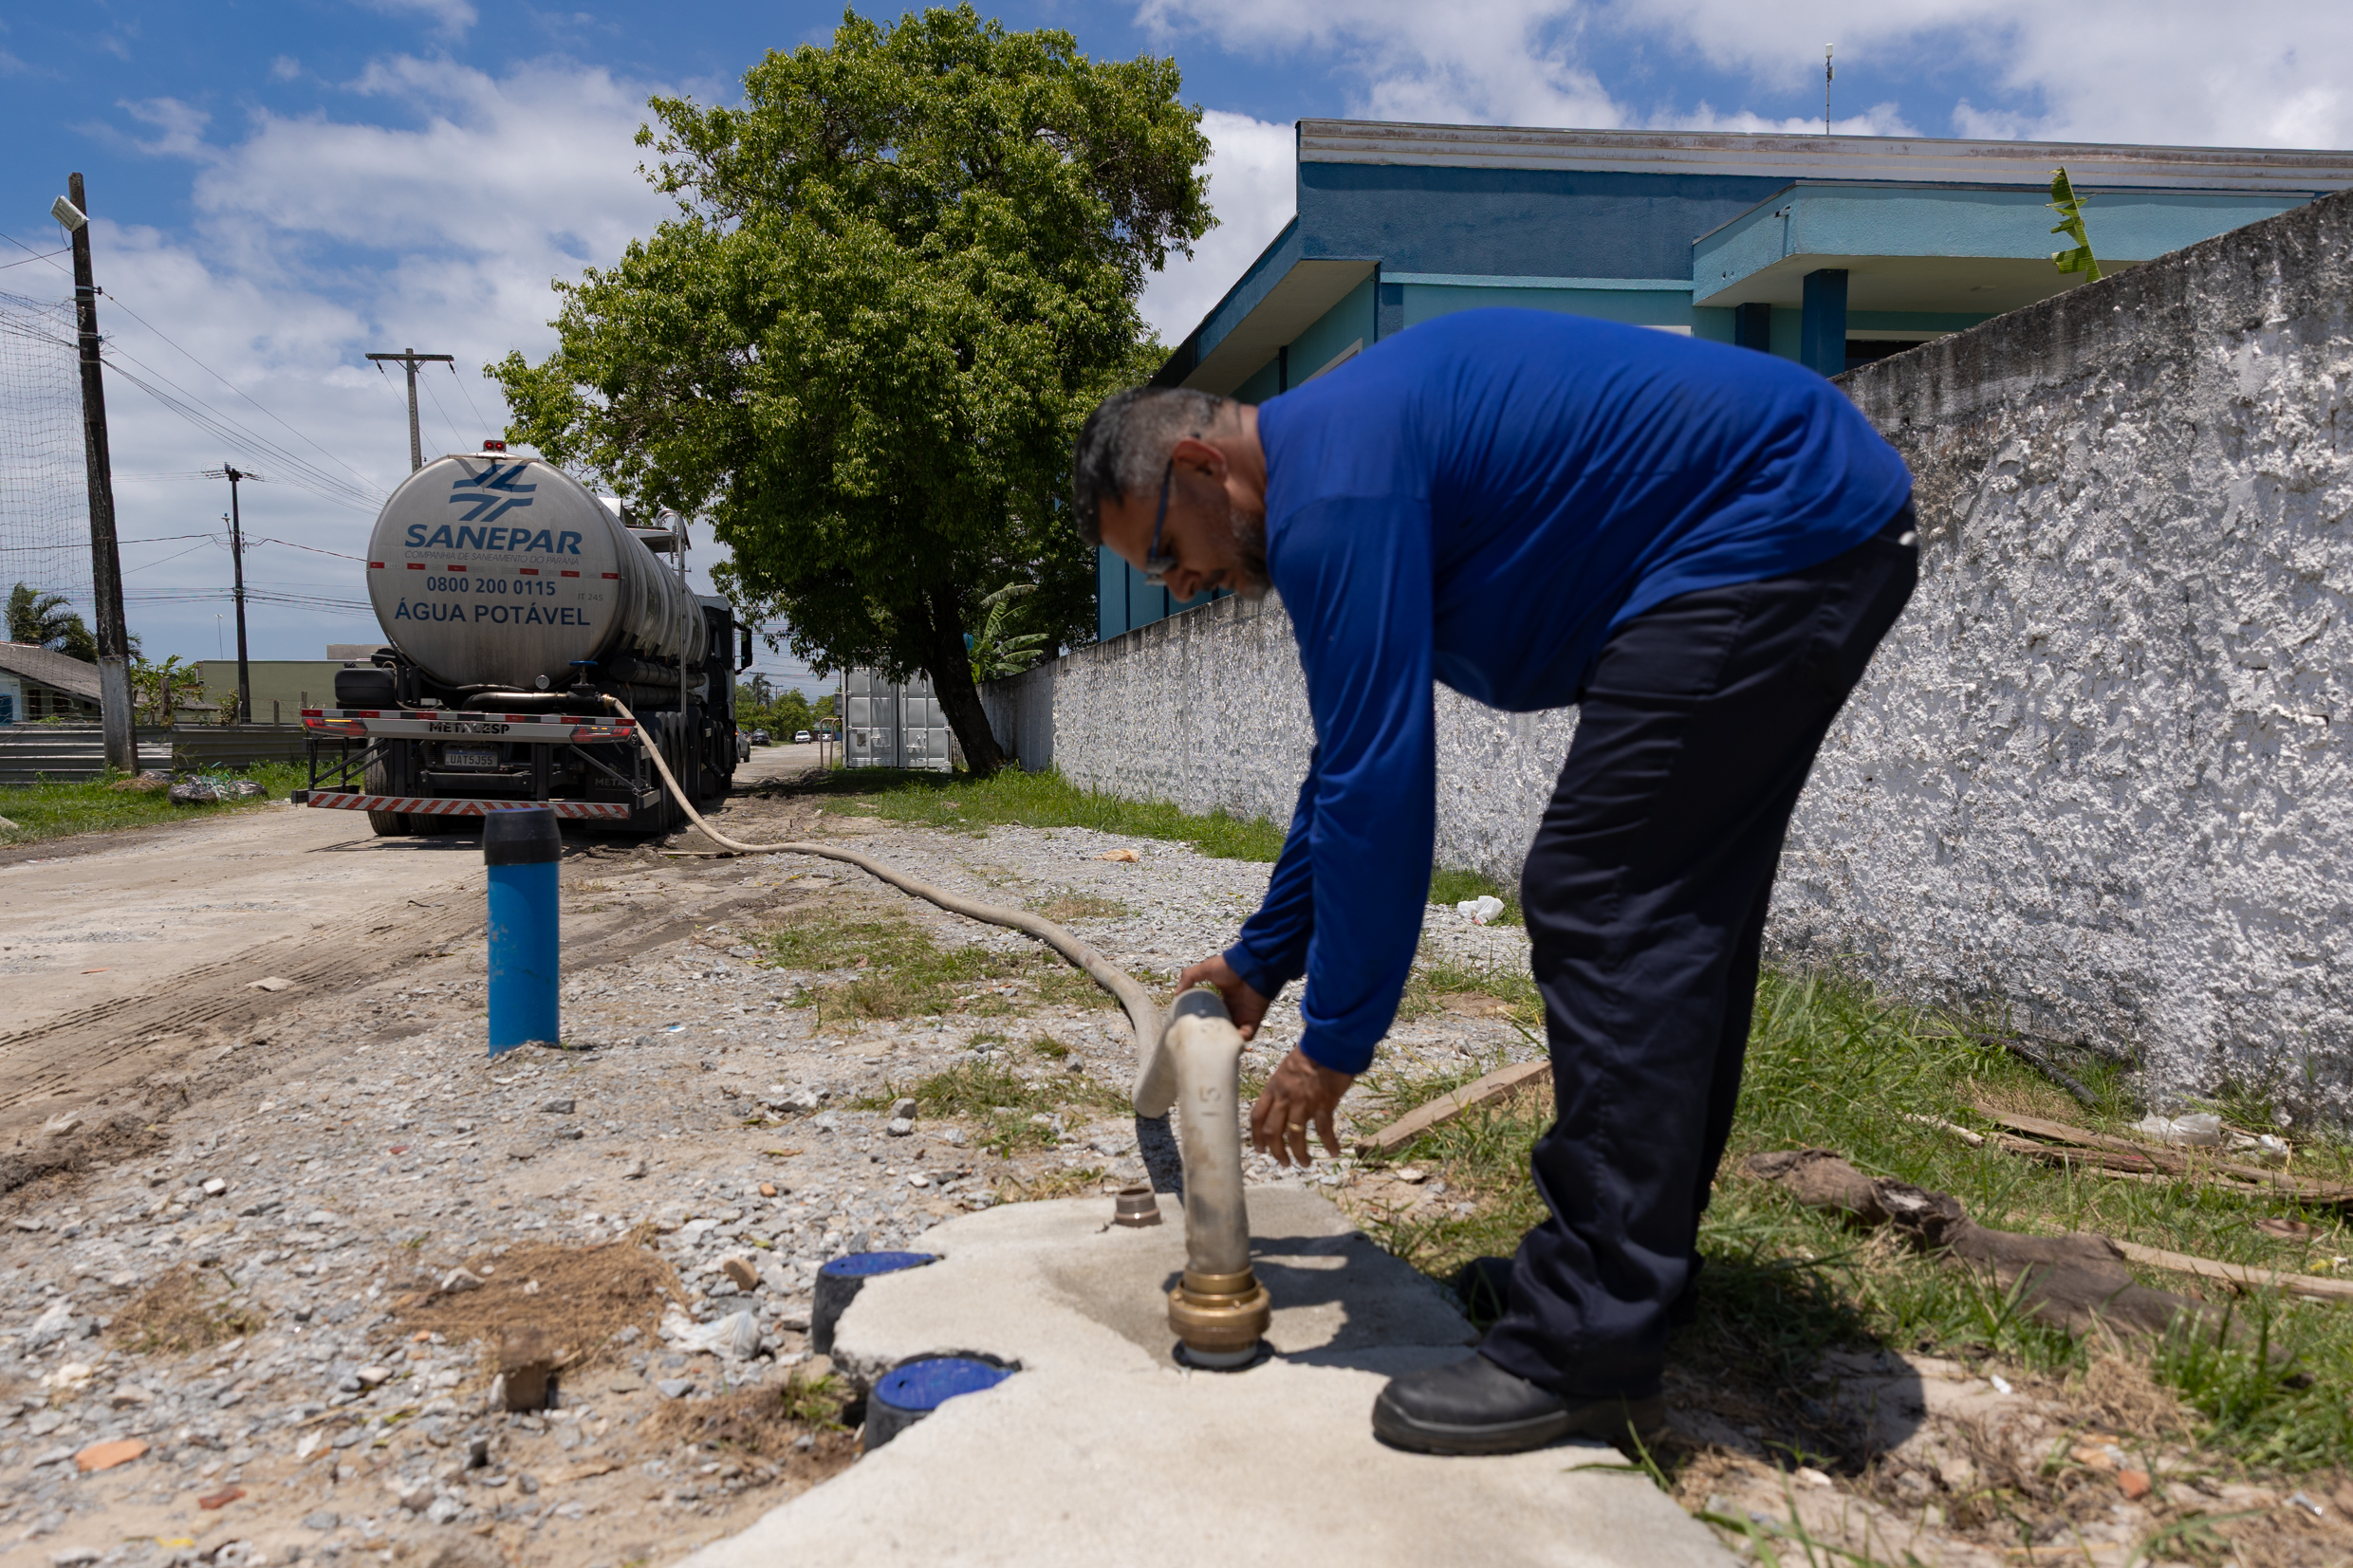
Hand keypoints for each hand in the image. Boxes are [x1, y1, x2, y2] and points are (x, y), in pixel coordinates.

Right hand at [1176, 953, 1268, 1040]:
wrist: (1251, 966)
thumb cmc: (1229, 966)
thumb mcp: (1205, 969)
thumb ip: (1189, 977)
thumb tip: (1176, 993)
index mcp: (1223, 999)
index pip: (1213, 1015)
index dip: (1204, 1021)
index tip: (1193, 1027)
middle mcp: (1233, 1009)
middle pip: (1223, 1027)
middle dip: (1214, 1034)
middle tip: (1202, 1039)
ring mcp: (1244, 1015)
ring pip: (1234, 1034)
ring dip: (1225, 1039)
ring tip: (1213, 1044)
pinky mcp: (1253, 1019)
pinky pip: (1247, 1035)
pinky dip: (1239, 1040)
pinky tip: (1228, 1040)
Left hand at [1250, 1047, 1354, 1167]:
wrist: (1329, 1044)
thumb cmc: (1311, 1053)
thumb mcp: (1287, 1069)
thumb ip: (1282, 1088)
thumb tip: (1282, 1105)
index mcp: (1273, 1088)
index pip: (1257, 1117)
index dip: (1257, 1137)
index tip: (1261, 1150)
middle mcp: (1284, 1097)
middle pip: (1272, 1131)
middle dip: (1276, 1152)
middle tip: (1284, 1163)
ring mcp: (1303, 1101)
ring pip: (1295, 1135)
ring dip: (1299, 1154)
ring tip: (1305, 1163)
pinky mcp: (1323, 1103)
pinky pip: (1324, 1130)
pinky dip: (1329, 1143)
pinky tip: (1334, 1151)